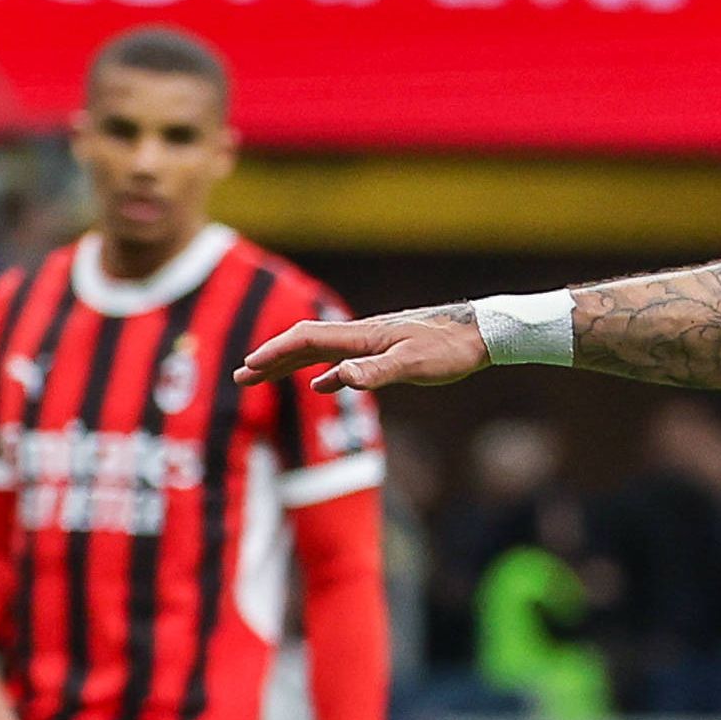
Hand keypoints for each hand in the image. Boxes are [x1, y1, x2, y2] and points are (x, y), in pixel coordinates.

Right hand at [237, 307, 485, 393]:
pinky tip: (320, 385)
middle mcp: (361, 336)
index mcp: (361, 336)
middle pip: (303, 344)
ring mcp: (371, 343)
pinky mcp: (386, 352)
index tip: (248, 367)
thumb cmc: (450, 349)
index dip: (275, 352)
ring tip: (263, 378)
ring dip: (290, 365)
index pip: (306, 340)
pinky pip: (344, 362)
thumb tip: (336, 378)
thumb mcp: (413, 365)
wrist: (481, 334)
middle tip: (239, 378)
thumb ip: (375, 372)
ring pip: (320, 353)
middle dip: (270, 360)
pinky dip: (324, 373)